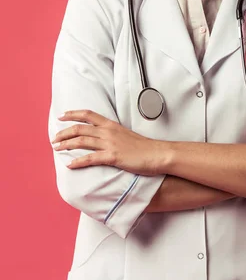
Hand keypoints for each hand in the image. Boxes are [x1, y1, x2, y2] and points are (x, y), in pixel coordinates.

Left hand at [51, 109, 165, 174]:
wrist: (157, 154)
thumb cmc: (144, 147)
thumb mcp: (126, 135)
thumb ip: (113, 134)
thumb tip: (103, 137)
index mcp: (111, 125)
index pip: (88, 115)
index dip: (73, 114)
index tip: (62, 116)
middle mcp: (108, 132)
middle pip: (80, 128)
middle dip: (64, 132)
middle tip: (54, 138)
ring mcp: (110, 144)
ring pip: (82, 141)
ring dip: (66, 145)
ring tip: (57, 148)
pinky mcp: (113, 157)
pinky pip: (90, 158)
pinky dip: (78, 162)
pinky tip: (70, 165)